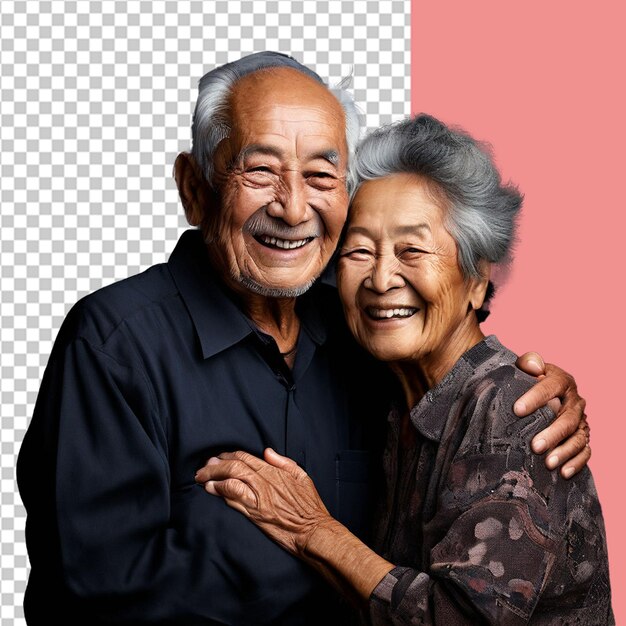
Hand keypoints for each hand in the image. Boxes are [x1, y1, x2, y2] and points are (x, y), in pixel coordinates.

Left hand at [195, 449, 331, 555]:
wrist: (313, 531)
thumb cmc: (310, 507)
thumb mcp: (302, 477)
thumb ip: (284, 462)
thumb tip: (267, 452)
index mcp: (275, 471)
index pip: (246, 457)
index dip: (229, 455)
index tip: (219, 457)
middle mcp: (265, 482)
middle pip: (234, 465)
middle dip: (216, 464)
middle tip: (204, 466)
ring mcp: (259, 498)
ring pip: (231, 479)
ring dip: (213, 476)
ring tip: (201, 477)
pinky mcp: (255, 514)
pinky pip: (234, 498)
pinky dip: (220, 491)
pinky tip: (211, 490)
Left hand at [515, 352, 589, 477]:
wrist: (537, 392)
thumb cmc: (527, 380)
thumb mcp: (525, 368)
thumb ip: (528, 362)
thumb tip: (533, 366)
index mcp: (561, 381)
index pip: (550, 387)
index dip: (535, 398)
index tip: (517, 410)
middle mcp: (574, 401)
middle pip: (568, 419)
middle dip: (552, 433)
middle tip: (535, 446)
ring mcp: (581, 420)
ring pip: (578, 438)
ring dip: (564, 452)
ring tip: (548, 464)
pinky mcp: (582, 436)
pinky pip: (585, 451)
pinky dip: (576, 463)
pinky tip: (562, 472)